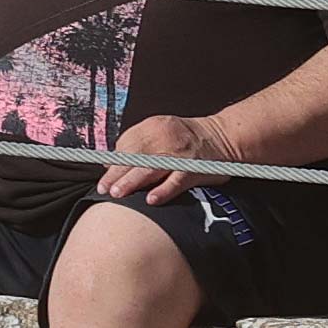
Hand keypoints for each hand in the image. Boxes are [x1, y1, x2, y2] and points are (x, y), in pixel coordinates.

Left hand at [94, 109, 232, 205]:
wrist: (224, 137)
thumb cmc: (188, 138)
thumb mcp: (160, 132)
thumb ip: (136, 146)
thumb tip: (109, 163)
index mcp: (154, 126)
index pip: (127, 143)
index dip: (114, 160)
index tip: (105, 173)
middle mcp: (165, 137)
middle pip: (134, 156)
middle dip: (116, 173)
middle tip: (104, 188)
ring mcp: (179, 154)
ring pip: (150, 168)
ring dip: (131, 182)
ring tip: (118, 193)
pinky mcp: (194, 169)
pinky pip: (176, 181)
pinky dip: (163, 191)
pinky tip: (151, 200)